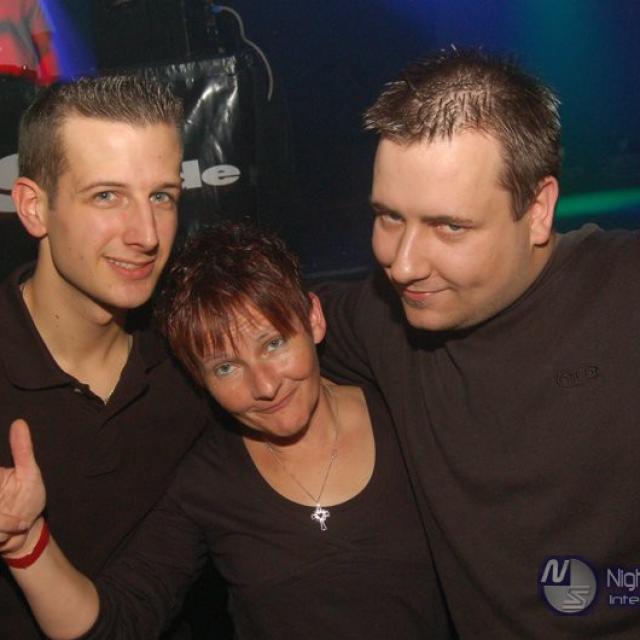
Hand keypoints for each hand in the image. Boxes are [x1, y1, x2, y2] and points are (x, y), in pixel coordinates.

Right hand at [0, 420, 45, 553]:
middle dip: (3, 515)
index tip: (4, 485)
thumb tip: (19, 422)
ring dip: (4, 525)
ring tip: (18, 523)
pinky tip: (9, 534)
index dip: (0, 479)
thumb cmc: (28, 499)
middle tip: (19, 519)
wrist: (28, 532)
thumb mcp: (29, 473)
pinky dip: (2, 534)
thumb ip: (22, 450)